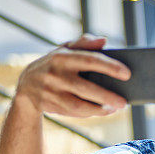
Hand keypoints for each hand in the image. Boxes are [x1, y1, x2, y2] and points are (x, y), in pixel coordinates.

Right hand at [14, 34, 130, 116]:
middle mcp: (55, 75)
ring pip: (79, 105)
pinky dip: (91, 113)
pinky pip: (74, 113)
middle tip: (124, 102)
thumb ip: (84, 43)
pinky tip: (103, 110)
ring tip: (116, 108)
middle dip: (107, 96)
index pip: (89, 60)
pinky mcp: (49, 106)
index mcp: (61, 57)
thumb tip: (104, 40)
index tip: (127, 74)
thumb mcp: (64, 49)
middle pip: (86, 88)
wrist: (26, 85)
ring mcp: (51, 92)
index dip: (109, 67)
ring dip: (100, 109)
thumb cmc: (54, 64)